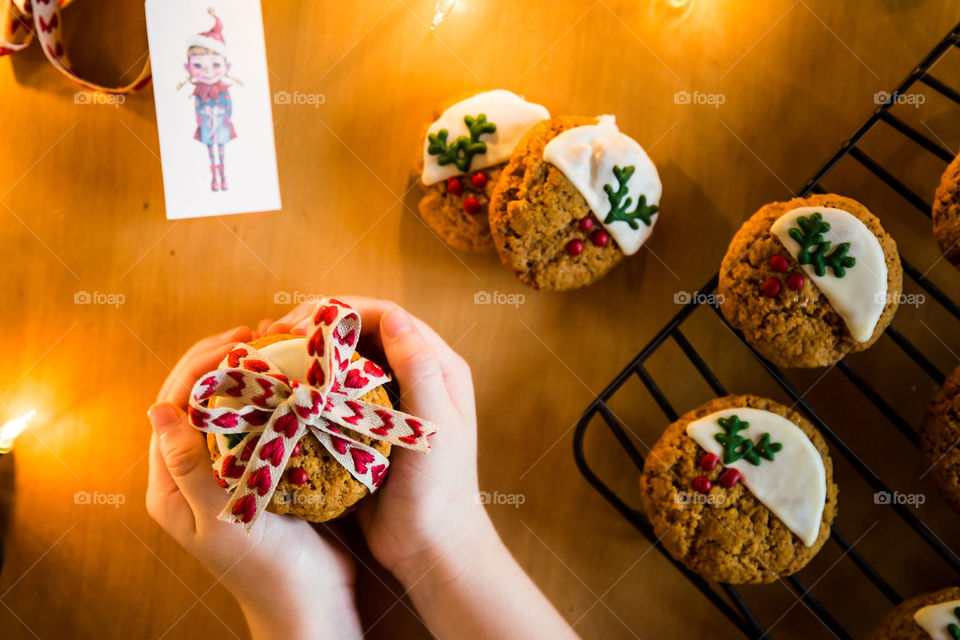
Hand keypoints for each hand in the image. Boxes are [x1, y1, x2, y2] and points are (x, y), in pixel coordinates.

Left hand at [145, 325, 362, 639]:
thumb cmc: (265, 567)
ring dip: (245, 374)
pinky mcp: (258, 473)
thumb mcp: (221, 519)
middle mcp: (192, 474)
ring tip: (273, 348)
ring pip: (226, 407)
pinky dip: (269, 396)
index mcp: (170, 486)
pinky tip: (292, 381)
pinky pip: (256, 422)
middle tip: (257, 334)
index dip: (200, 366)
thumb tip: (158, 409)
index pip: (173, 405)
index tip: (239, 342)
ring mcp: (226, 472)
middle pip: (195, 400)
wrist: (310, 600)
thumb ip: (187, 467)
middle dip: (220, 361)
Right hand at [266, 298, 495, 584]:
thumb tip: (394, 317)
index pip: (389, 317)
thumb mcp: (435, 427)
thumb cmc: (441, 491)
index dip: (344, 310)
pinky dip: (309, 385)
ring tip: (269, 355)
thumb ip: (420, 370)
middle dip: (319, 326)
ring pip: (345, 360)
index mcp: (440, 368)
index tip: (303, 322)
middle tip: (275, 336)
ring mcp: (390, 402)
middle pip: (362, 332)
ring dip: (310, 353)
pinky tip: (280, 389)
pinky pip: (336, 392)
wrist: (433, 549)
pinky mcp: (368, 427)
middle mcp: (416, 377)